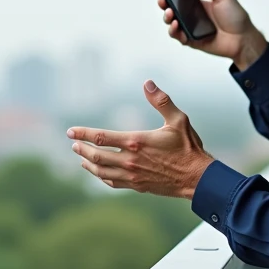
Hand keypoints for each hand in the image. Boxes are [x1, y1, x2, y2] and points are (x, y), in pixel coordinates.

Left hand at [67, 80, 213, 198]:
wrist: (197, 178)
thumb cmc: (188, 147)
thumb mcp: (178, 119)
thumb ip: (161, 101)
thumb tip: (148, 82)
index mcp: (136, 142)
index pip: (101, 137)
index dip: (83, 134)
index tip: (71, 132)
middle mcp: (130, 160)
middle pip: (96, 156)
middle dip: (82, 149)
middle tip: (73, 144)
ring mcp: (132, 175)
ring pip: (101, 172)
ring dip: (88, 164)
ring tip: (81, 158)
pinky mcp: (137, 185)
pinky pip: (112, 183)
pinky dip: (101, 177)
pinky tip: (98, 172)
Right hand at [159, 0, 267, 69]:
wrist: (243, 39)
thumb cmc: (237, 18)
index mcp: (199, 4)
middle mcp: (194, 16)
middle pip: (173, 10)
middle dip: (165, 5)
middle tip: (164, 1)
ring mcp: (192, 29)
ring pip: (173, 24)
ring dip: (168, 18)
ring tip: (171, 14)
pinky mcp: (192, 41)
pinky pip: (179, 37)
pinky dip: (175, 32)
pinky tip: (177, 26)